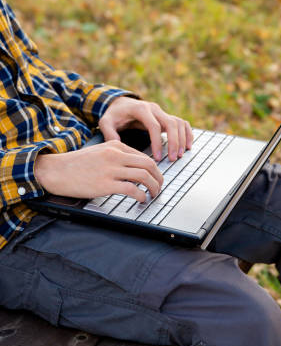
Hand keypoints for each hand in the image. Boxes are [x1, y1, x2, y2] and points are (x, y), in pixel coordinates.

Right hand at [34, 140, 162, 201]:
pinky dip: (141, 195)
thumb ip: (116, 156)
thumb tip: (134, 169)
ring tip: (153, 195)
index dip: (154, 169)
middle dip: (159, 177)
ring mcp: (111, 169)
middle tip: (159, 187)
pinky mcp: (106, 184)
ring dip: (153, 187)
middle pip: (149, 164)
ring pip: (144, 175)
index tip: (155, 178)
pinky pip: (132, 189)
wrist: (56, 170)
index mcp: (115, 145)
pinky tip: (141, 200)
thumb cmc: (77, 164)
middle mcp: (115, 155)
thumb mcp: (99, 152)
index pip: (143, 155)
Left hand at [98, 97, 192, 161]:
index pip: (154, 125)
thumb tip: (118, 144)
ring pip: (178, 122)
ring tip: (180, 155)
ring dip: (182, 139)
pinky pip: (181, 123)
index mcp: (140, 109)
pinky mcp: (165, 116)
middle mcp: (154, 108)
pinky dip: (187, 133)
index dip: (157, 142)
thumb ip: (108, 132)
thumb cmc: (113, 115)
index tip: (157, 158)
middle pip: (170, 123)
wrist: (120, 104)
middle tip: (173, 158)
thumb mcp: (105, 121)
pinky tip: (188, 146)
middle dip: (174, 142)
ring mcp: (161, 111)